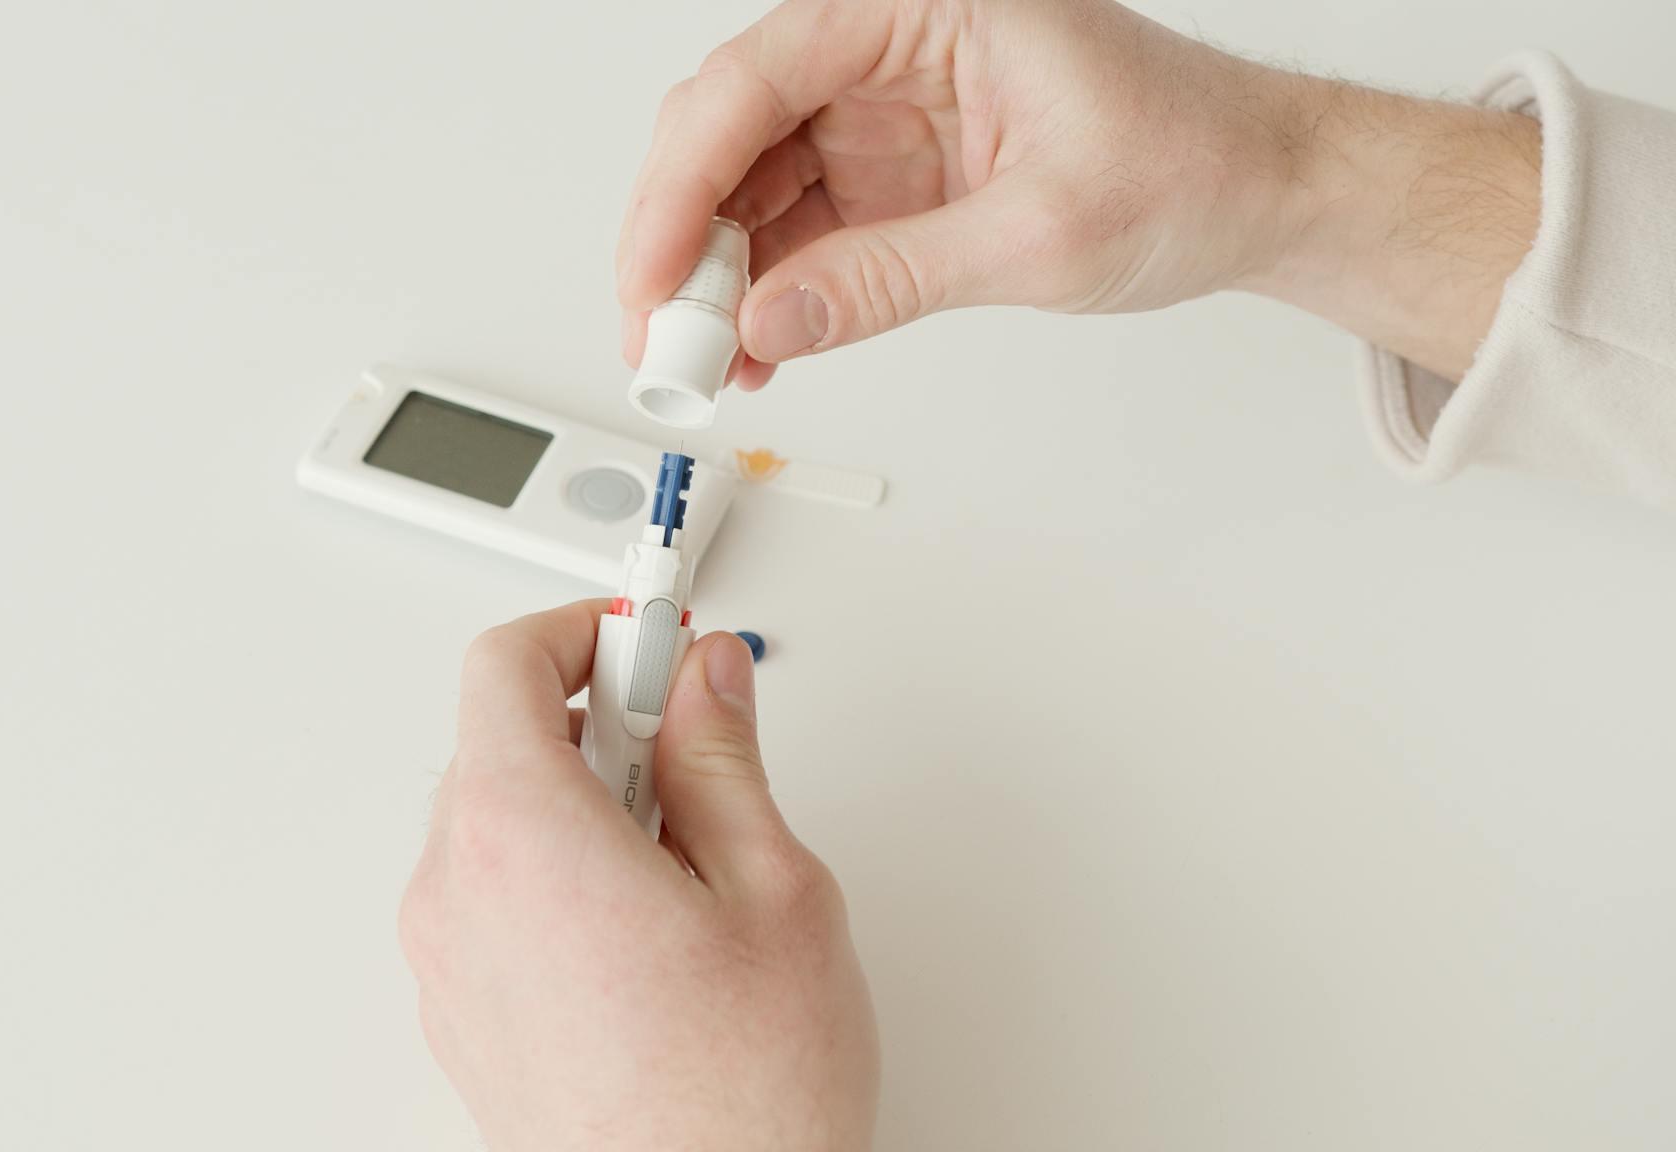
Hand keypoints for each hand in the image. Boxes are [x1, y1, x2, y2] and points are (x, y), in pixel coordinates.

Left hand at [399, 601, 878, 1151]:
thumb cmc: (741, 1103)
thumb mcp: (774, 890)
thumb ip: (724, 757)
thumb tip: (705, 678)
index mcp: (523, 834)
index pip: (502, 665)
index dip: (582, 630)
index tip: (647, 635)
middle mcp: (458, 893)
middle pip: (496, 741)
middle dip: (595, 721)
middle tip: (691, 745)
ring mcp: (451, 964)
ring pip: (497, 824)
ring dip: (580, 806)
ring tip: (687, 865)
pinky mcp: (464, 1020)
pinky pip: (494, 901)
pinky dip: (557, 877)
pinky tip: (651, 930)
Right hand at [619, 0, 1539, 386]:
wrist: (1259, 190)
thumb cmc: (1192, 160)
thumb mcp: (1041, 235)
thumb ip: (892, 278)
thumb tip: (769, 326)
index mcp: (925, 5)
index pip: (758, 77)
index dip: (682, 183)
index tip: (652, 277)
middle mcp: (887, 48)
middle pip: (729, 129)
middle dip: (680, 238)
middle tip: (662, 336)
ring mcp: (879, 114)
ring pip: (746, 186)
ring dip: (715, 278)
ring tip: (701, 363)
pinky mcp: (887, 176)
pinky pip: (792, 230)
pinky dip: (764, 295)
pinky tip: (752, 351)